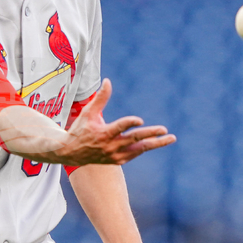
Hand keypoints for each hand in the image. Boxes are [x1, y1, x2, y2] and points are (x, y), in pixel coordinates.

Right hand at [58, 79, 175, 165]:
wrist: (72, 153)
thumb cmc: (80, 129)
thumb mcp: (88, 112)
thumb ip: (101, 98)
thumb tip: (108, 81)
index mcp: (103, 133)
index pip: (120, 127)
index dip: (130, 123)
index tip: (140, 121)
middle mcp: (110, 146)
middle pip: (135, 139)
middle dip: (151, 134)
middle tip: (164, 130)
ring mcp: (115, 155)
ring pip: (140, 149)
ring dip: (156, 143)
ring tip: (170, 138)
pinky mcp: (118, 160)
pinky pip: (135, 153)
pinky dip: (144, 147)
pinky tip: (155, 142)